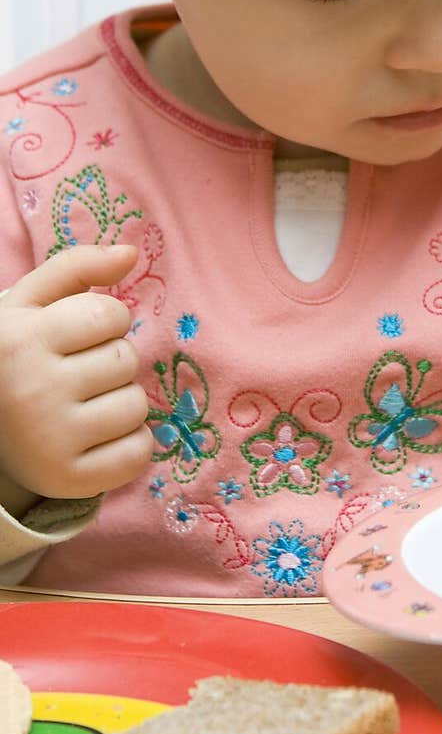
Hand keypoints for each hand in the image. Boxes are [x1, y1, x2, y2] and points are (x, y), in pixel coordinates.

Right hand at [0, 244, 153, 502]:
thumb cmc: (12, 355)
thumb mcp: (29, 303)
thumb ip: (77, 266)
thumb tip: (131, 252)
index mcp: (23, 341)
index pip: (111, 315)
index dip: (104, 322)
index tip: (77, 336)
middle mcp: (33, 391)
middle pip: (126, 360)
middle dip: (111, 361)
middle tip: (77, 374)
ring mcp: (50, 440)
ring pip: (136, 406)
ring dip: (121, 401)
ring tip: (84, 406)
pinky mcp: (67, 480)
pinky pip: (138, 454)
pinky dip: (129, 445)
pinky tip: (96, 437)